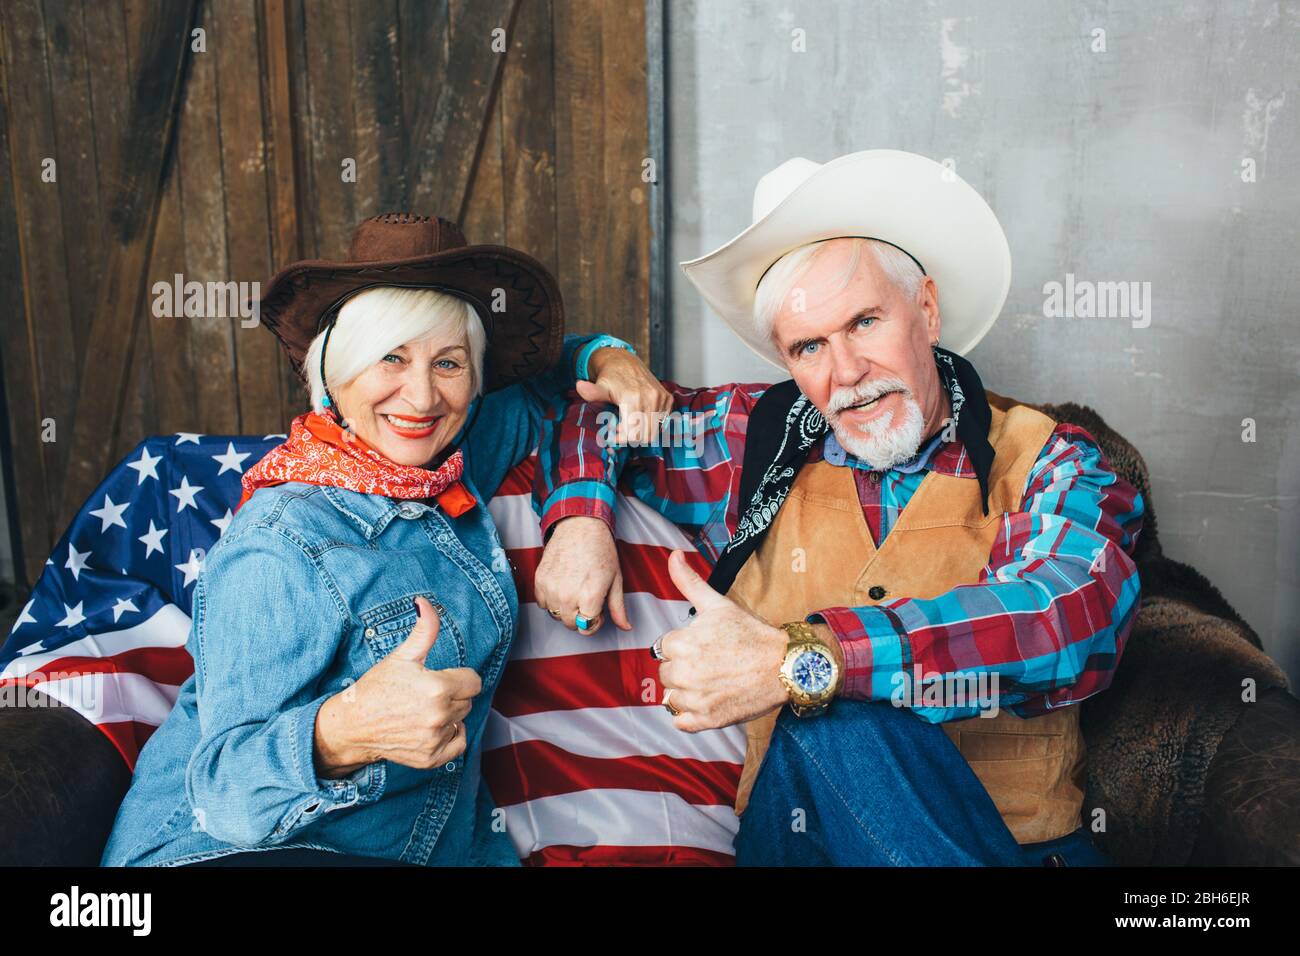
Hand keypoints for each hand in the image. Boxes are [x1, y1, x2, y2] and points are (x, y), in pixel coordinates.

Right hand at [315, 596, 480, 772]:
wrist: (352, 726)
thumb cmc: (376, 688)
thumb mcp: (402, 656)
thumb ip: (424, 630)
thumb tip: (425, 602)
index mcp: (437, 688)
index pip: (473, 681)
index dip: (458, 677)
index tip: (440, 678)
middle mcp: (440, 716)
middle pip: (468, 701)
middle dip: (452, 695)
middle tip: (425, 694)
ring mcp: (435, 739)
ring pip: (461, 720)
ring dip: (449, 715)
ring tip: (423, 710)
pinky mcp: (431, 758)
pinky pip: (458, 744)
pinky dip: (449, 737)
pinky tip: (430, 728)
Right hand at [534, 515, 630, 633]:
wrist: (580, 525)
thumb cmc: (600, 549)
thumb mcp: (615, 580)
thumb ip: (618, 608)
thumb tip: (626, 627)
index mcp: (589, 597)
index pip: (586, 629)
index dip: (595, 622)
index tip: (597, 610)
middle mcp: (567, 596)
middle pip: (570, 625)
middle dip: (580, 616)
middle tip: (587, 598)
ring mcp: (551, 589)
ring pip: (555, 615)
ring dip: (565, 608)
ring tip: (575, 589)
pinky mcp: (539, 580)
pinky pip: (542, 603)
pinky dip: (551, 599)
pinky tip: (562, 585)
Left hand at [576, 346, 671, 444]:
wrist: (625, 361)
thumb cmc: (610, 377)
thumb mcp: (600, 385)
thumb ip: (592, 392)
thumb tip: (580, 386)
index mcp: (633, 398)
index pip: (632, 434)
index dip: (621, 439)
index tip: (612, 435)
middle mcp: (650, 398)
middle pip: (644, 436)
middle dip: (630, 437)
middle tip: (619, 429)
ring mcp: (660, 398)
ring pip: (654, 431)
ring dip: (640, 432)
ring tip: (627, 423)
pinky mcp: (667, 398)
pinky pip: (661, 422)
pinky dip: (650, 424)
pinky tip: (638, 416)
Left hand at [656, 550, 789, 731]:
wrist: (784, 666)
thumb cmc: (751, 634)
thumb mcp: (718, 604)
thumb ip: (689, 581)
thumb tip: (674, 554)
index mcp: (680, 643)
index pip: (664, 649)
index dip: (685, 647)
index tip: (707, 647)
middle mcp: (683, 672)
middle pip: (666, 674)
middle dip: (685, 669)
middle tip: (713, 664)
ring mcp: (694, 699)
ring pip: (671, 698)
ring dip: (687, 693)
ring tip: (714, 682)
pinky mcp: (705, 720)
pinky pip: (680, 722)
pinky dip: (691, 716)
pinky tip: (710, 701)